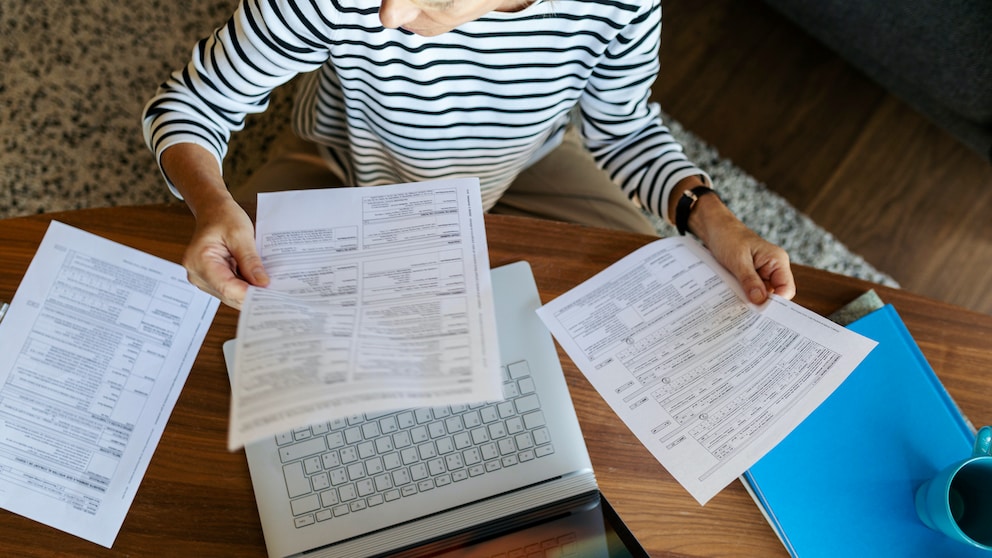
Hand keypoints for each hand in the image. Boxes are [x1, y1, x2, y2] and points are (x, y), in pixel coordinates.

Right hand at [161, 143, 269, 308]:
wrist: (213, 209)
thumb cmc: (223, 216)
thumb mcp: (240, 234)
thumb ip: (250, 260)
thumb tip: (262, 283)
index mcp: (199, 260)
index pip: (226, 287)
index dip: (249, 294)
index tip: (271, 296)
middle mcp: (197, 273)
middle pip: (228, 294)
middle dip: (253, 296)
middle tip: (278, 296)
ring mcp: (203, 278)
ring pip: (230, 294)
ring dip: (250, 292)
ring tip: (271, 290)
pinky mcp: (211, 278)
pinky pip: (230, 288)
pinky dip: (245, 286)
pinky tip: (260, 284)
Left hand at [689, 195, 795, 303]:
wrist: (715, 228)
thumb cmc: (728, 237)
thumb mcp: (738, 261)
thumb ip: (750, 281)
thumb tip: (760, 301)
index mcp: (777, 260)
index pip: (786, 289)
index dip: (776, 302)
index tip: (761, 313)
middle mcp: (774, 267)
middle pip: (775, 294)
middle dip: (762, 304)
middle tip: (747, 315)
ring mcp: (763, 272)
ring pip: (762, 294)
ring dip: (751, 300)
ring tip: (738, 306)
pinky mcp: (752, 275)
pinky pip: (752, 290)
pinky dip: (744, 295)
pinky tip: (735, 299)